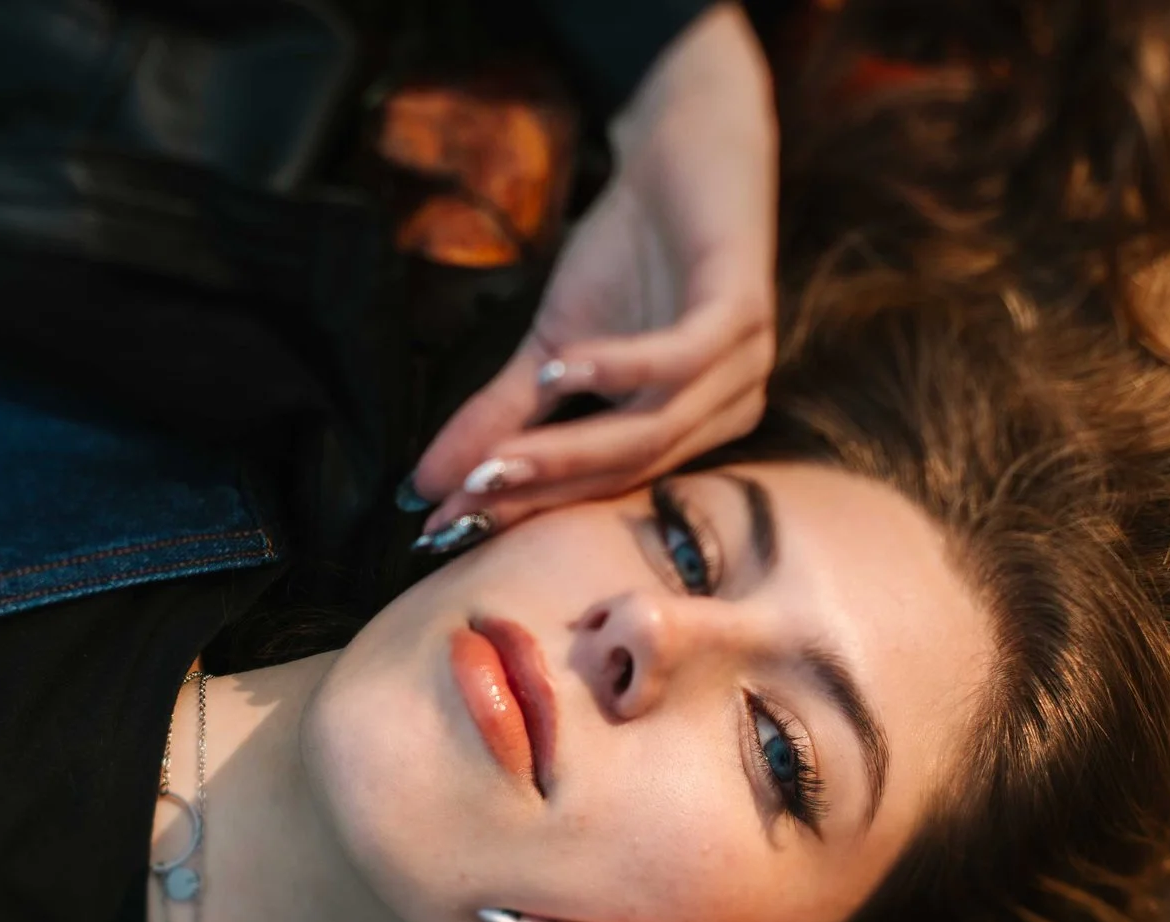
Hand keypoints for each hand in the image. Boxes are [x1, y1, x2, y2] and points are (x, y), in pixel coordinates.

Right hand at [404, 5, 777, 541]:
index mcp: (685, 435)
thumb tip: (426, 481)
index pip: (596, 489)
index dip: (519, 512)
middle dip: (537, 494)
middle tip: (460, 508)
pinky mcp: (743, 311)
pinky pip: (679, 359)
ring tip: (496, 463)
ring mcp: (742, 368)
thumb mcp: (551, 342)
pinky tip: (562, 365)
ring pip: (650, 432)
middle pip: (622, 473)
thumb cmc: (630, 252)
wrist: (687, 146)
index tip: (441, 528)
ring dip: (569, 451)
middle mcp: (724, 415)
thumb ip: (503, 414)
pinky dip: (619, 367)